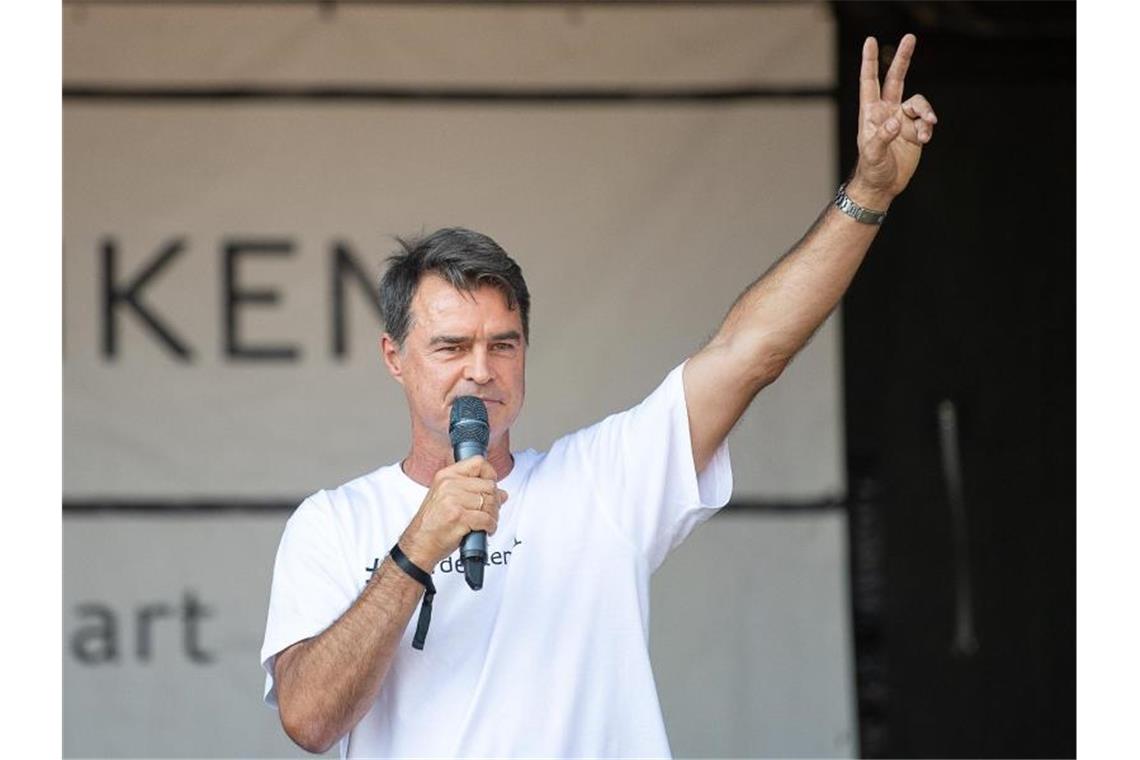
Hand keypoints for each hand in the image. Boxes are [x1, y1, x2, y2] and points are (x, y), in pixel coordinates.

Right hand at [398, 456, 507, 569]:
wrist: (419, 544)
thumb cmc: (432, 524)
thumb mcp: (446, 498)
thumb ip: (472, 491)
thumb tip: (501, 493)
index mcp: (446, 476)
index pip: (478, 463)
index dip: (490, 474)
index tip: (491, 485)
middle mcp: (448, 485)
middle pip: (488, 485)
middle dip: (495, 501)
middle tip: (490, 511)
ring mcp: (453, 500)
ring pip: (489, 502)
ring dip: (493, 515)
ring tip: (487, 521)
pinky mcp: (459, 517)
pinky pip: (486, 518)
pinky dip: (490, 526)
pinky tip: (485, 529)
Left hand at [850, 34, 937, 207]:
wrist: (884, 185)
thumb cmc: (872, 170)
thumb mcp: (872, 154)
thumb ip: (882, 137)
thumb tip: (895, 122)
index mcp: (871, 113)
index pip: (870, 82)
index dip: (870, 61)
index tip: (870, 41)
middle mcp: (888, 112)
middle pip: (896, 78)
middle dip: (903, 58)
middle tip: (910, 37)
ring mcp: (902, 120)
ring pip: (919, 103)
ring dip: (926, 111)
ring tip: (927, 127)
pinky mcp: (915, 131)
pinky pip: (926, 121)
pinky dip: (928, 127)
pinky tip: (925, 138)